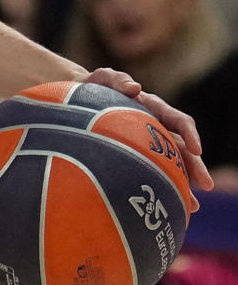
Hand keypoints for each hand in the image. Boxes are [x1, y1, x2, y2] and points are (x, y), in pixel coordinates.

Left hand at [80, 68, 213, 196]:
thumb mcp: (103, 78)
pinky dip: (159, 186)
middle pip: (182, 149)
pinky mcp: (134, 156)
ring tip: (192, 207)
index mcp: (154, 109)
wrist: (77, 98)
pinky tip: (164, 204)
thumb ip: (117, 79)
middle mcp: (156, 127)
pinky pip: (151, 172)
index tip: (196, 150)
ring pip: (171, 165)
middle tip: (207, 185)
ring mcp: (147, 143)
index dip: (190, 135)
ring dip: (183, 184)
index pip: (179, 121)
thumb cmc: (93, 87)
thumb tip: (135, 88)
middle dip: (196, 167)